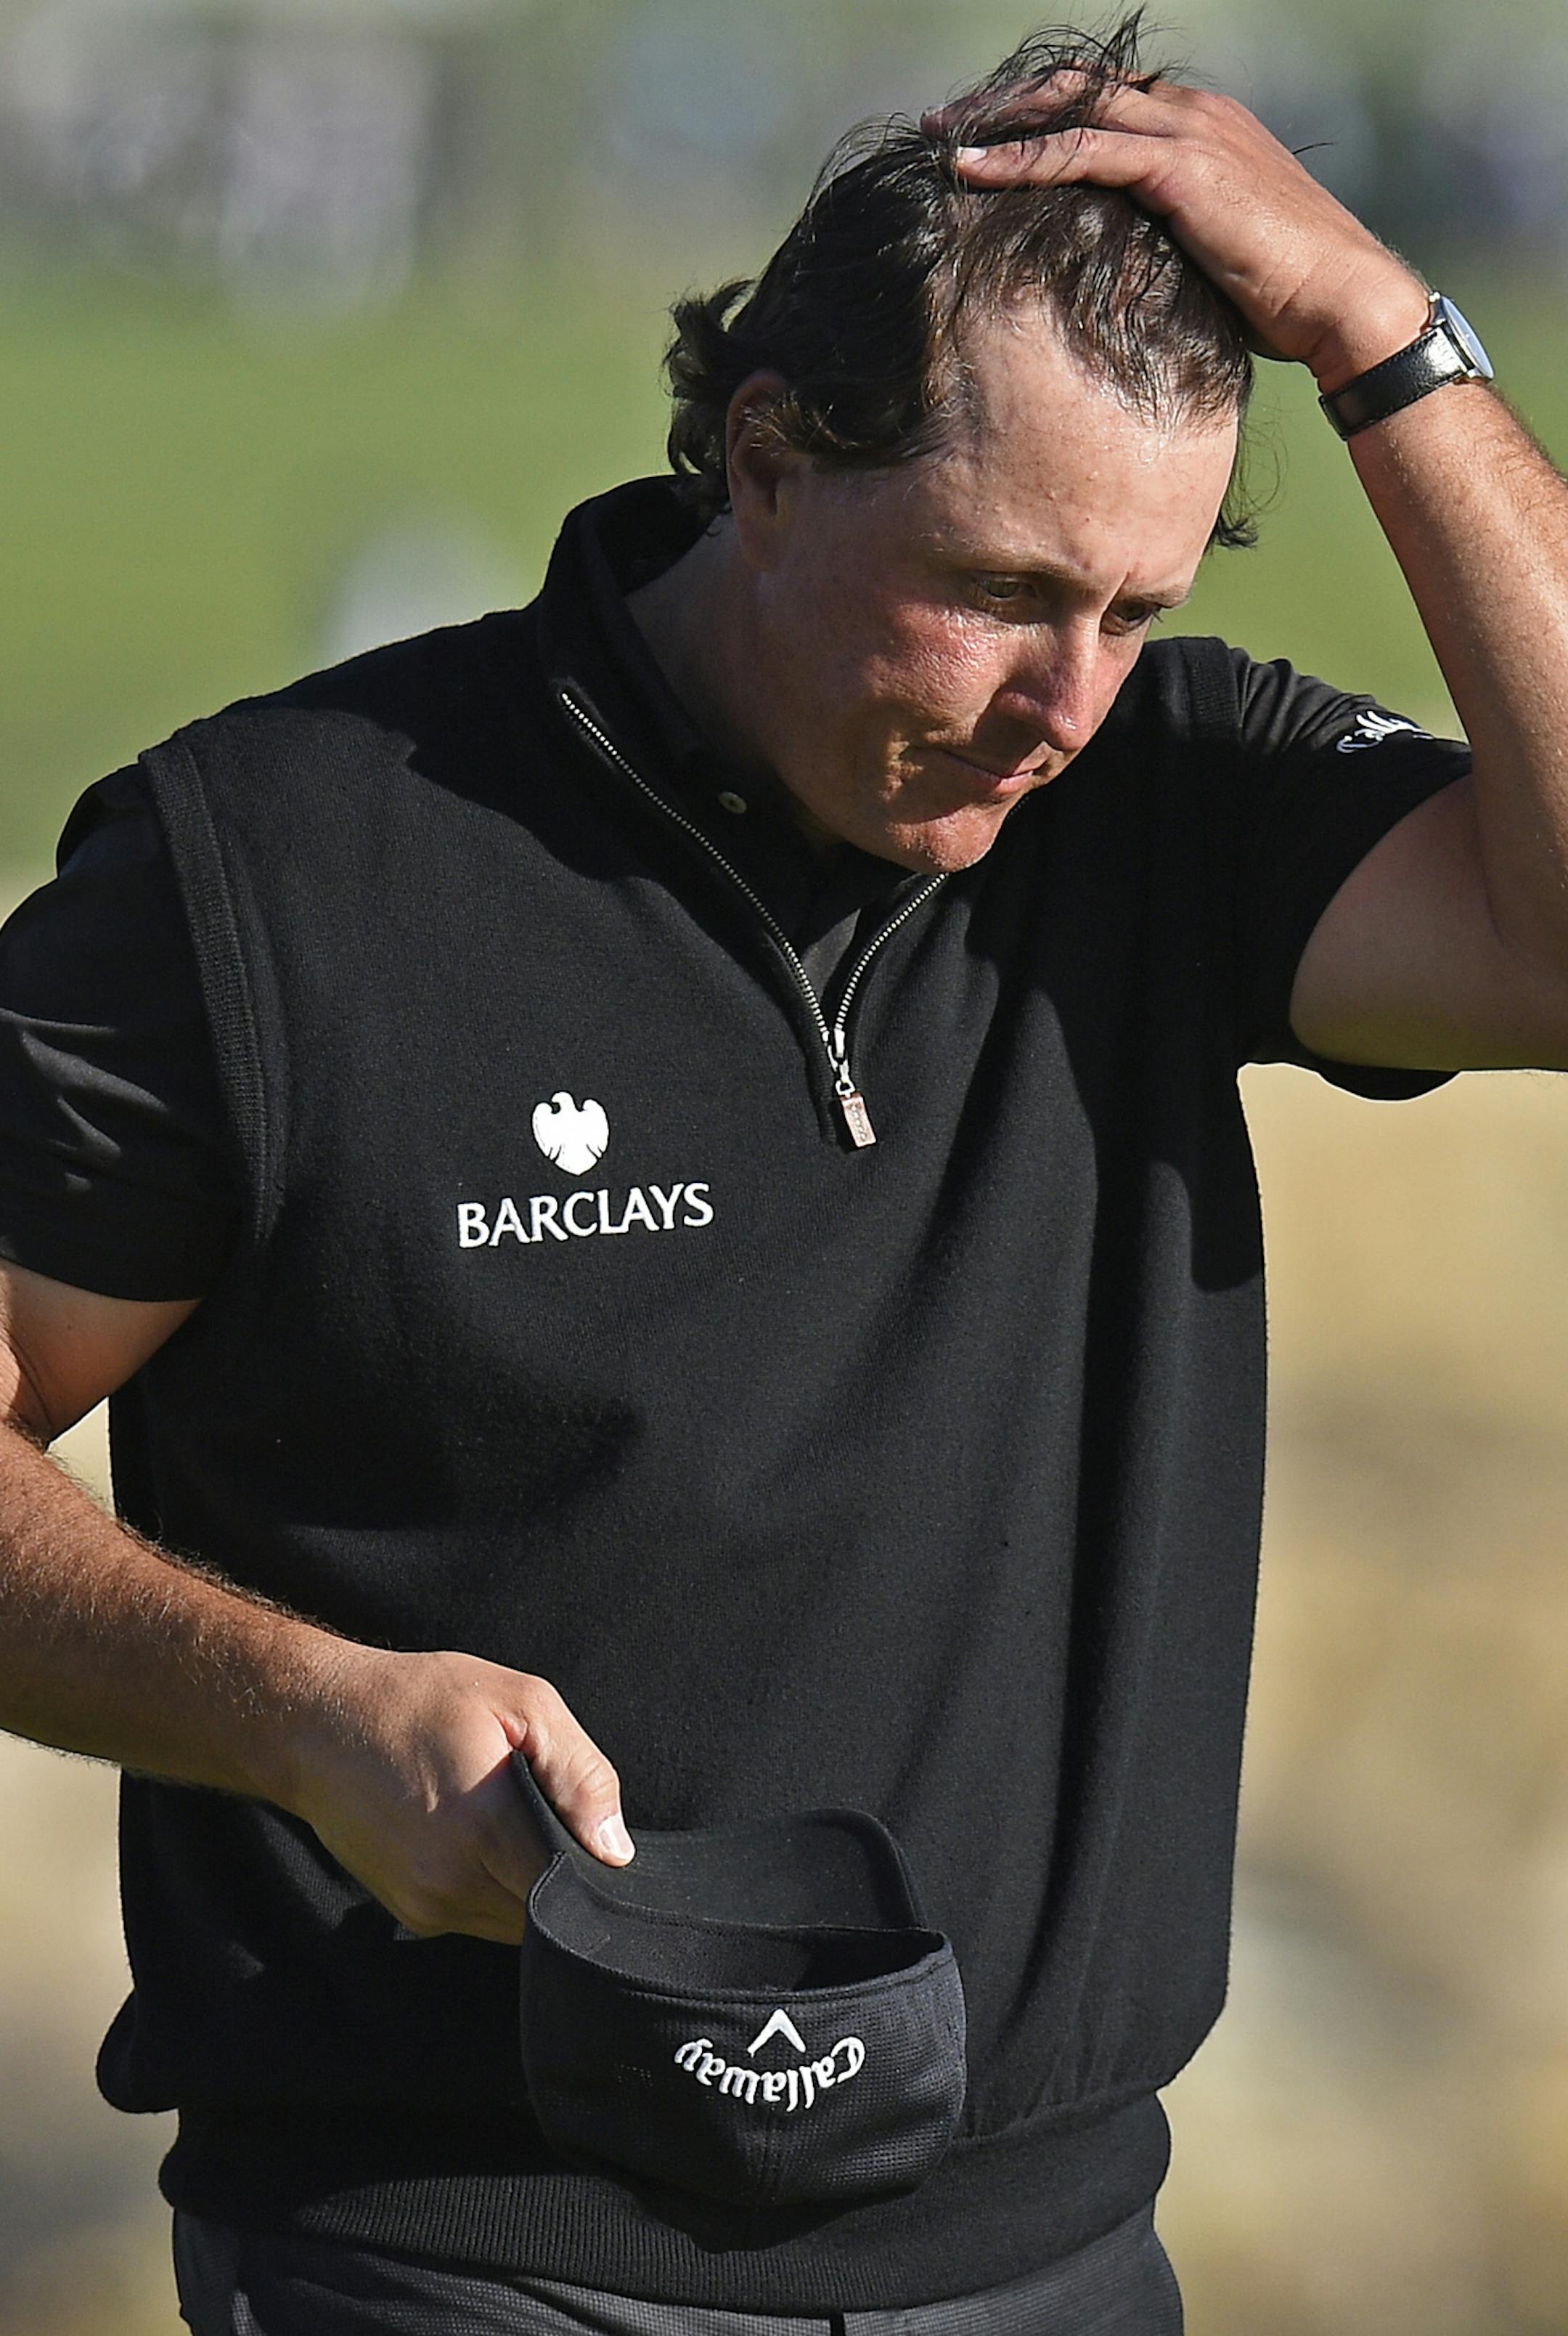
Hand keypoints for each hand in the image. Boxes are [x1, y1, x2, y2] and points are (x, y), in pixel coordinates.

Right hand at [283, 1644, 632, 1944]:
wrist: (318, 1725)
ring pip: (519, 1923)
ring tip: (521, 1826)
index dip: (599, 1867)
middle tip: (565, 1821)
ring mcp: (430, 1906)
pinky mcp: (414, 1915)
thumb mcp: (519, 1701)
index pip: (573, 1886)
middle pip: (550, 1912)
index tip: (599, 1836)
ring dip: (534, 1887)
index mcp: (485, 1826)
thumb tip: (616, 1849)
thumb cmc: (420, 1700)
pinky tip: (489, 1841)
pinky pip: (484, 1919)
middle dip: (570, 1877)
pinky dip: (501, 1890)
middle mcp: (454, 1881)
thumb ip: (580, 1773)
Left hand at [924, 76, 1430, 390]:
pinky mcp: (1180, 167)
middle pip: (1077, 85)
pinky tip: (972, 172)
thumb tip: (1124, 279)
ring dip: (998, 121)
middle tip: (946, 126)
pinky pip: (1081, 150)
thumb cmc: (1287, 298)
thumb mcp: (1214, 257)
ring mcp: (1188, 132)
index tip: (988, 138)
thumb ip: (1167, 243)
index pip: (1104, 98)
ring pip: (1071, 104)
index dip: (1042, 113)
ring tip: (941, 143)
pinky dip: (1022, 157)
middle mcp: (1191, 111)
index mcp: (1201, 126)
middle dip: (1005, 102)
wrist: (1343, 298)